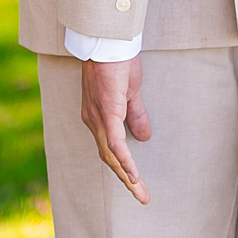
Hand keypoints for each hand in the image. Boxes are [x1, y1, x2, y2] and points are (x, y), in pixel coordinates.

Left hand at [80, 57, 150, 204]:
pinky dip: (123, 159)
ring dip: (126, 175)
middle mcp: (92, 119)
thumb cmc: (117, 61)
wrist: (109, 40)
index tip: (136, 184)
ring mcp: (98, 116)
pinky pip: (114, 141)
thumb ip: (135, 115)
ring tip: (140, 192)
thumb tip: (144, 137)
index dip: (122, 167)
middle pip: (108, 157)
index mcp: (97, 116)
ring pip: (110, 153)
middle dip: (125, 179)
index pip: (108, 149)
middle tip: (142, 197)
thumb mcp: (129, 93)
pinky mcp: (107, 110)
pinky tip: (133, 174)